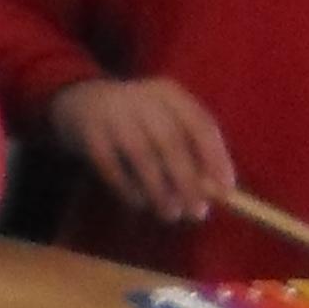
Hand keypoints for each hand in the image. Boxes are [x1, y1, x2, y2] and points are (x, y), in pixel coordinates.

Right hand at [50, 72, 235, 225]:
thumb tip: (217, 191)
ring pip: (141, 155)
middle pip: (170, 141)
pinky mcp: (90, 133)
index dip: (216, 157)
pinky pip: (112, 166)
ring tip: (170, 213)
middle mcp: (142, 98)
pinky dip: (128, 189)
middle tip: (197, 212)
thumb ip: (192, 152)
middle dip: (188, 181)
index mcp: (170, 94)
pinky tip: (140, 203)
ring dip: (159, 190)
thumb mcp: (167, 123)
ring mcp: (113, 114)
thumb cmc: (140, 122)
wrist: (82, 103)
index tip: (226, 190)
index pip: (200, 124)